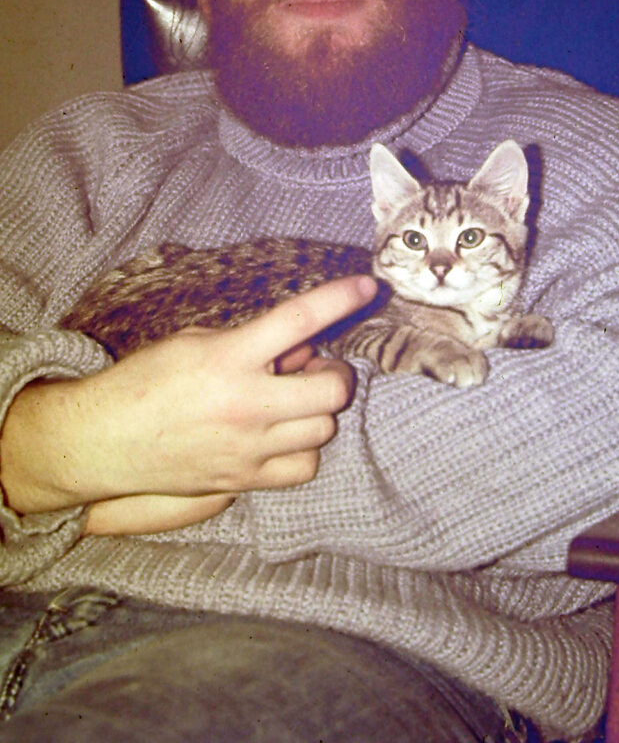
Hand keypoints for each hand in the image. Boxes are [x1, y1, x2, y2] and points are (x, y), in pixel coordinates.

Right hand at [0, 276, 377, 520]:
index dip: (340, 299)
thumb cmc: (147, 381)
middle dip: (334, 373)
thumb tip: (303, 347)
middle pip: (333, 390)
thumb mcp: (196, 341)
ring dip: (317, 409)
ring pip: (324, 428)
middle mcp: (246, 403)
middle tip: (314, 367)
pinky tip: (282, 435)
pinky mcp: (244, 478)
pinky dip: (302, 448)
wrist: (104, 440)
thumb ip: (253, 340)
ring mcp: (248, 446)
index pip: (300, 320)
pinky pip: (304, 466)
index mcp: (230, 357)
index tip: (366, 287)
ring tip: (292, 401)